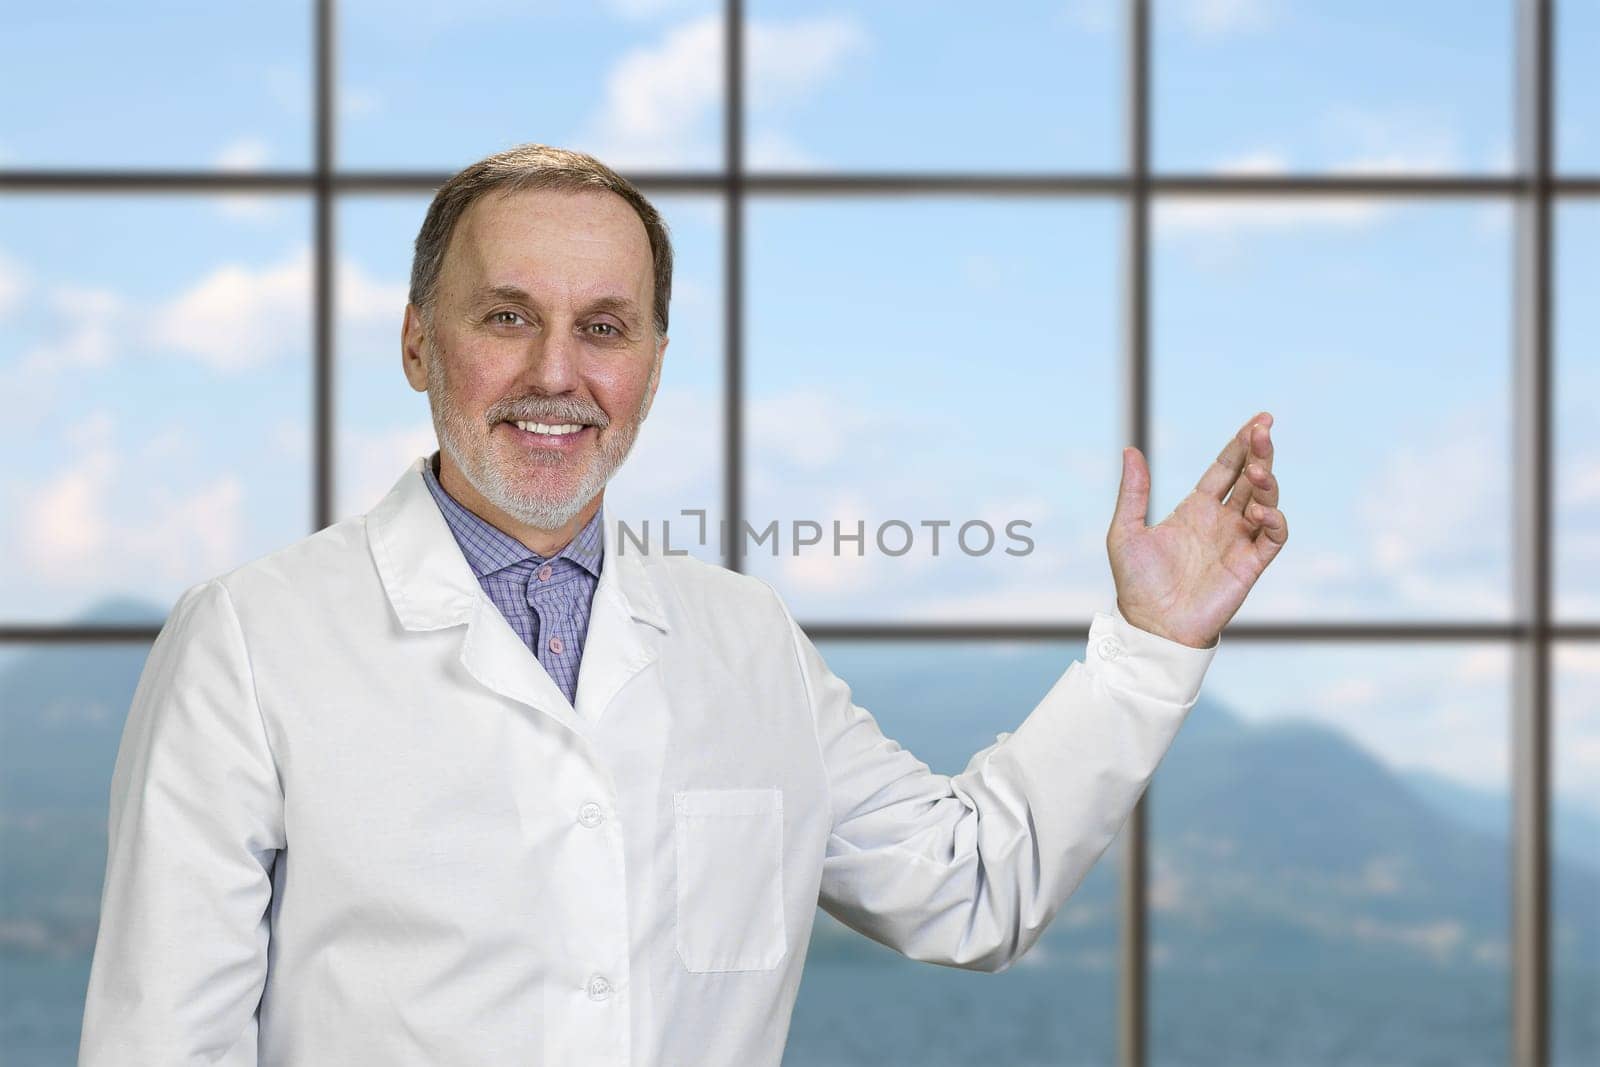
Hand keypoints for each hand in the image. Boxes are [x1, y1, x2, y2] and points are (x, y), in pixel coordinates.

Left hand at [1105, 412, 1287, 647]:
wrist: (1152, 625)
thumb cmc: (1136, 583)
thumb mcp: (1125, 531)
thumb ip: (1133, 492)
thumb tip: (1130, 449)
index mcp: (1195, 508)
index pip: (1226, 467)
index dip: (1242, 443)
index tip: (1258, 419)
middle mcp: (1222, 520)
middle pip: (1251, 477)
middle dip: (1260, 451)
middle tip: (1264, 428)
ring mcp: (1238, 541)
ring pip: (1267, 501)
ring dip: (1267, 482)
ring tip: (1258, 470)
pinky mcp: (1250, 565)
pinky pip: (1274, 537)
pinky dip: (1274, 520)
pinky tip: (1260, 511)